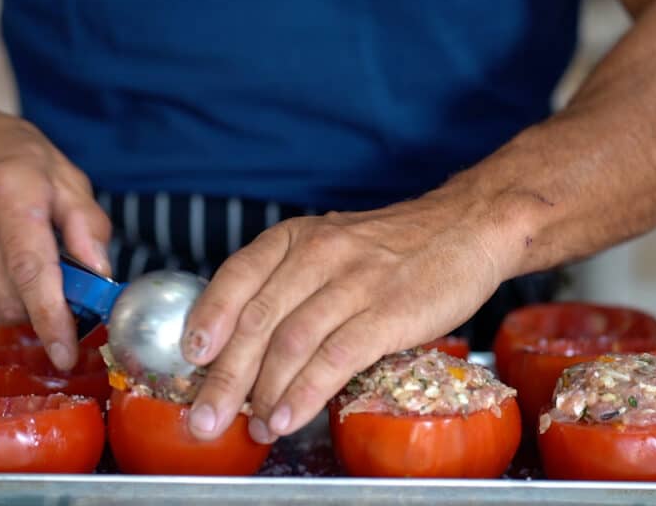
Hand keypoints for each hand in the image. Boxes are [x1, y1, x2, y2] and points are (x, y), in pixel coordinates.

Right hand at [0, 101, 110, 369]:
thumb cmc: (7, 153)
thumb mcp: (63, 173)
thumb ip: (87, 223)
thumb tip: (100, 275)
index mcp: (8, 194)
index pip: (30, 269)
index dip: (51, 317)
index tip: (67, 352)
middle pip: (12, 298)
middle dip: (48, 309)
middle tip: (69, 288)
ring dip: (25, 303)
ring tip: (34, 265)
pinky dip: (3, 294)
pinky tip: (6, 262)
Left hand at [181, 187, 509, 442]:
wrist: (466, 228)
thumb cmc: (393, 248)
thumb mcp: (330, 246)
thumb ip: (289, 283)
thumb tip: (242, 344)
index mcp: (296, 238)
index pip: (237, 276)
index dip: (208, 318)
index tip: (190, 357)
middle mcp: (319, 253)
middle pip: (257, 320)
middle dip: (225, 377)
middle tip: (205, 417)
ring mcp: (355, 281)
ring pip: (292, 342)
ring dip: (264, 393)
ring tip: (251, 428)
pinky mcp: (389, 311)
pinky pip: (336, 357)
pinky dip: (306, 392)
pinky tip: (289, 416)